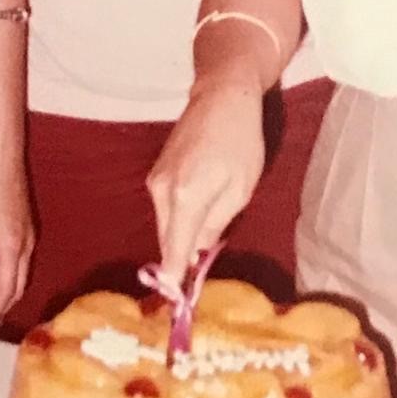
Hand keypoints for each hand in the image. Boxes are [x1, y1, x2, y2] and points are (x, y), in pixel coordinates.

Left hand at [0, 150, 33, 327]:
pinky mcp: (25, 223)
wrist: (3, 155)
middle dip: (3, 304)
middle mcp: (25, 244)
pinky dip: (8, 271)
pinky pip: (20, 257)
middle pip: (18, 284)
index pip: (5, 290)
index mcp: (12, 248)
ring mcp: (28, 233)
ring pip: (21, 271)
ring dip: (6, 288)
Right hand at [146, 79, 265, 282]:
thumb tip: (196, 251)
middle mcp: (162, 192)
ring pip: (166, 223)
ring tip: (203, 240)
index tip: (172, 300)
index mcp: (185, 198)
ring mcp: (155, 180)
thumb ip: (216, 224)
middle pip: (167, 238)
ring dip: (181, 235)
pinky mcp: (156, 172)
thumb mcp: (240, 189)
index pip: (173, 249)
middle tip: (193, 280)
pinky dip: (178, 218)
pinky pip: (166, 207)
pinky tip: (196, 215)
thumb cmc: (240, 143)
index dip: (173, 276)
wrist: (221, 97)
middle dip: (179, 258)